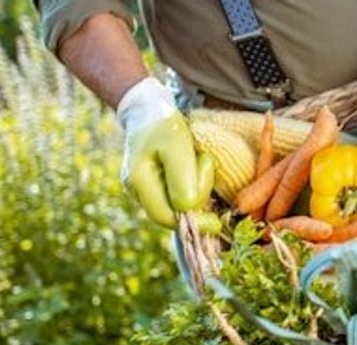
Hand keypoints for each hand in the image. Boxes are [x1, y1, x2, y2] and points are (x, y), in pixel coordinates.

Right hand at [118, 78, 214, 228]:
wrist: (150, 109)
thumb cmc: (164, 124)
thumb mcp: (177, 145)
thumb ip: (182, 176)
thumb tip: (188, 209)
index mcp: (139, 181)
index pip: (165, 217)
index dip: (192, 223)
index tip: (217, 222)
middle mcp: (139, 190)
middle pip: (174, 213)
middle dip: (199, 196)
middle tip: (206, 162)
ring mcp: (146, 189)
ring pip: (180, 205)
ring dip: (198, 187)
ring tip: (200, 159)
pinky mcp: (158, 185)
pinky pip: (180, 196)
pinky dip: (194, 186)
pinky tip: (197, 168)